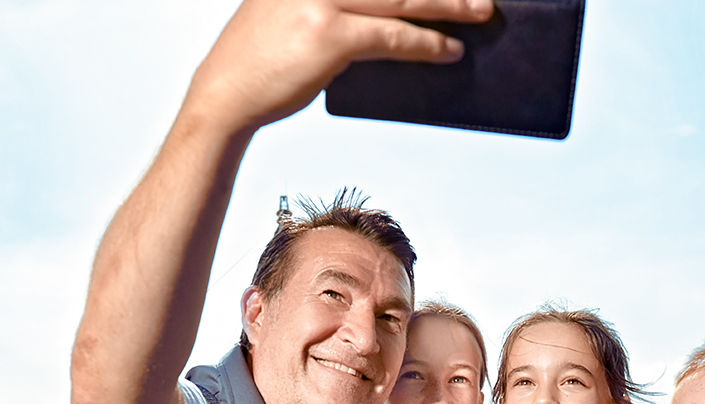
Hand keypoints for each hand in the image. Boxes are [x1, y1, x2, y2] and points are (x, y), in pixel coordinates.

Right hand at [195, 0, 493, 131]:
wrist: (224, 94)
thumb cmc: (259, 61)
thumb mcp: (290, 10)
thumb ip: (332, 2)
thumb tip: (387, 12)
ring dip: (448, 5)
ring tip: (480, 12)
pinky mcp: (329, 33)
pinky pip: (392, 36)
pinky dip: (426, 43)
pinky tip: (448, 50)